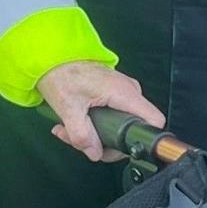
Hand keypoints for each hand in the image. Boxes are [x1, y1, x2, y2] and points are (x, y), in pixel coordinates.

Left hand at [35, 61, 164, 161]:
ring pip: (118, 125)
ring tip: (69, 131)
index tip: (120, 148)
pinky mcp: (112, 93)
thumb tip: (95, 152)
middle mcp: (127, 90)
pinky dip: (92, 124)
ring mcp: (121, 92)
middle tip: (81, 142)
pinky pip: (111, 116)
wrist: (53, 55)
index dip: (142, 140)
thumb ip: (82, 135)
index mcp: (123, 92)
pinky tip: (73, 123)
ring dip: (93, 135)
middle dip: (104, 142)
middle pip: (131, 130)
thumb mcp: (68, 107)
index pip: (154, 120)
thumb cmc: (61, 72)